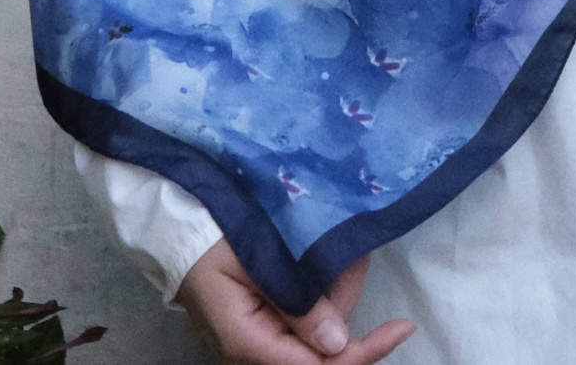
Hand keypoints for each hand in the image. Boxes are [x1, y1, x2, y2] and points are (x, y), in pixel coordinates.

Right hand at [177, 238, 414, 364]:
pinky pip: (302, 315)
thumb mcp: (255, 256)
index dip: (363, 352)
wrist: (174, 222)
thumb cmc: (211, 232)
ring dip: (337, 289)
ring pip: (316, 328)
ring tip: (342, 246)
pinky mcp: (262, 321)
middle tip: (357, 254)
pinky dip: (322, 288)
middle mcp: (253, 351)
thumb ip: (295, 299)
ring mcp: (258, 337)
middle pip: (321, 347)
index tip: (402, 325)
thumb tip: (337, 341)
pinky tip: (328, 257)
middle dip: (347, 301)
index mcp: (247, 342)